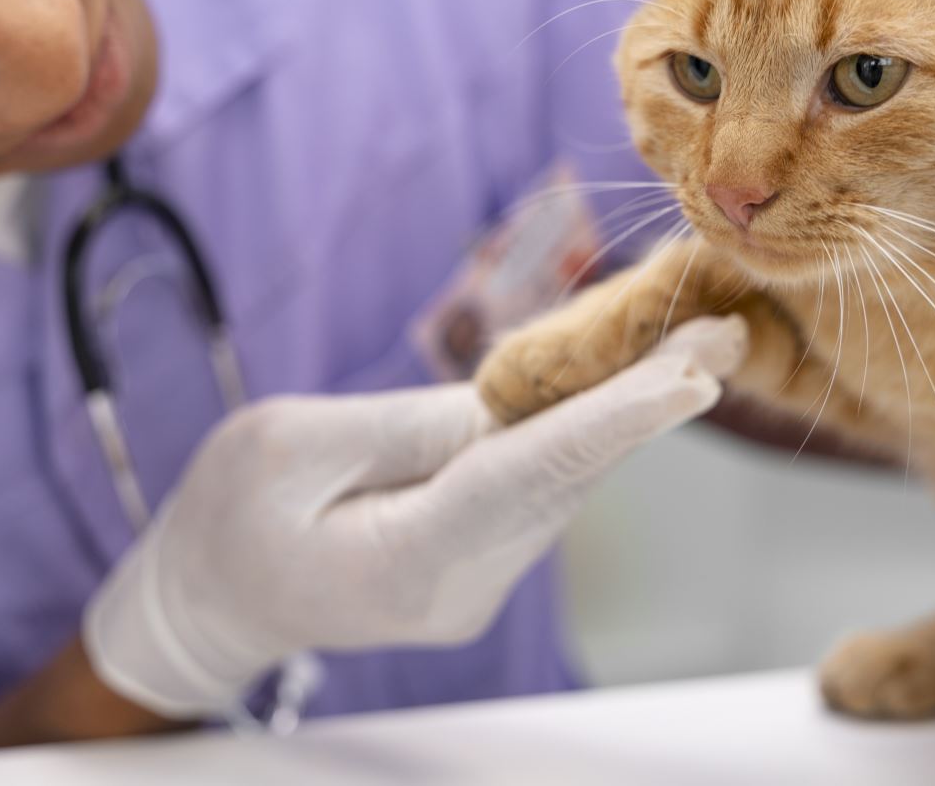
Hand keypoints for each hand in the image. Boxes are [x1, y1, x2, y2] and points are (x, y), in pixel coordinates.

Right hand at [82, 316, 746, 719]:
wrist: (209, 601)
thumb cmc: (226, 521)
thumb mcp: (283, 449)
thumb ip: (398, 428)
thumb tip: (501, 405)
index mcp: (405, 563)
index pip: (524, 481)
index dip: (610, 423)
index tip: (689, 381)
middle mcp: (463, 584)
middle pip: (565, 479)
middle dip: (647, 401)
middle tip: (725, 332)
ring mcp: (477, 581)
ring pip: (562, 482)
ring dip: (626, 411)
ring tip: (695, 340)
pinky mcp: (479, 559)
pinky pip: (539, 486)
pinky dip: (584, 431)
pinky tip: (627, 382)